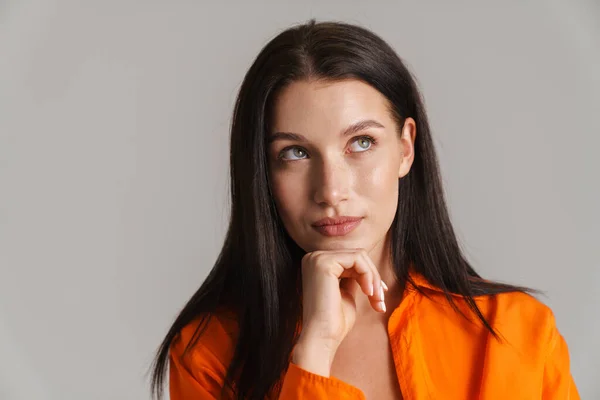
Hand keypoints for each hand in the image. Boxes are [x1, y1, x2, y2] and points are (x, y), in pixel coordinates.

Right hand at [292, 249, 387, 375]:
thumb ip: (352, 277)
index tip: (380, 295)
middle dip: (374, 277)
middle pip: (356, 255)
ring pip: (359, 256)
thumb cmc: (335, 321)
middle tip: (381, 300)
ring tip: (376, 299)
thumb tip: (366, 267)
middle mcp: (313, 257)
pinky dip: (368, 275)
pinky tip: (368, 293)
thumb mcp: (345, 293)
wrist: (323, 337)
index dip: (369, 276)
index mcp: (316, 264)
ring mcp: (317, 258)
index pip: (351, 260)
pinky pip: (357, 259)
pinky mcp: (324, 262)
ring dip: (373, 277)